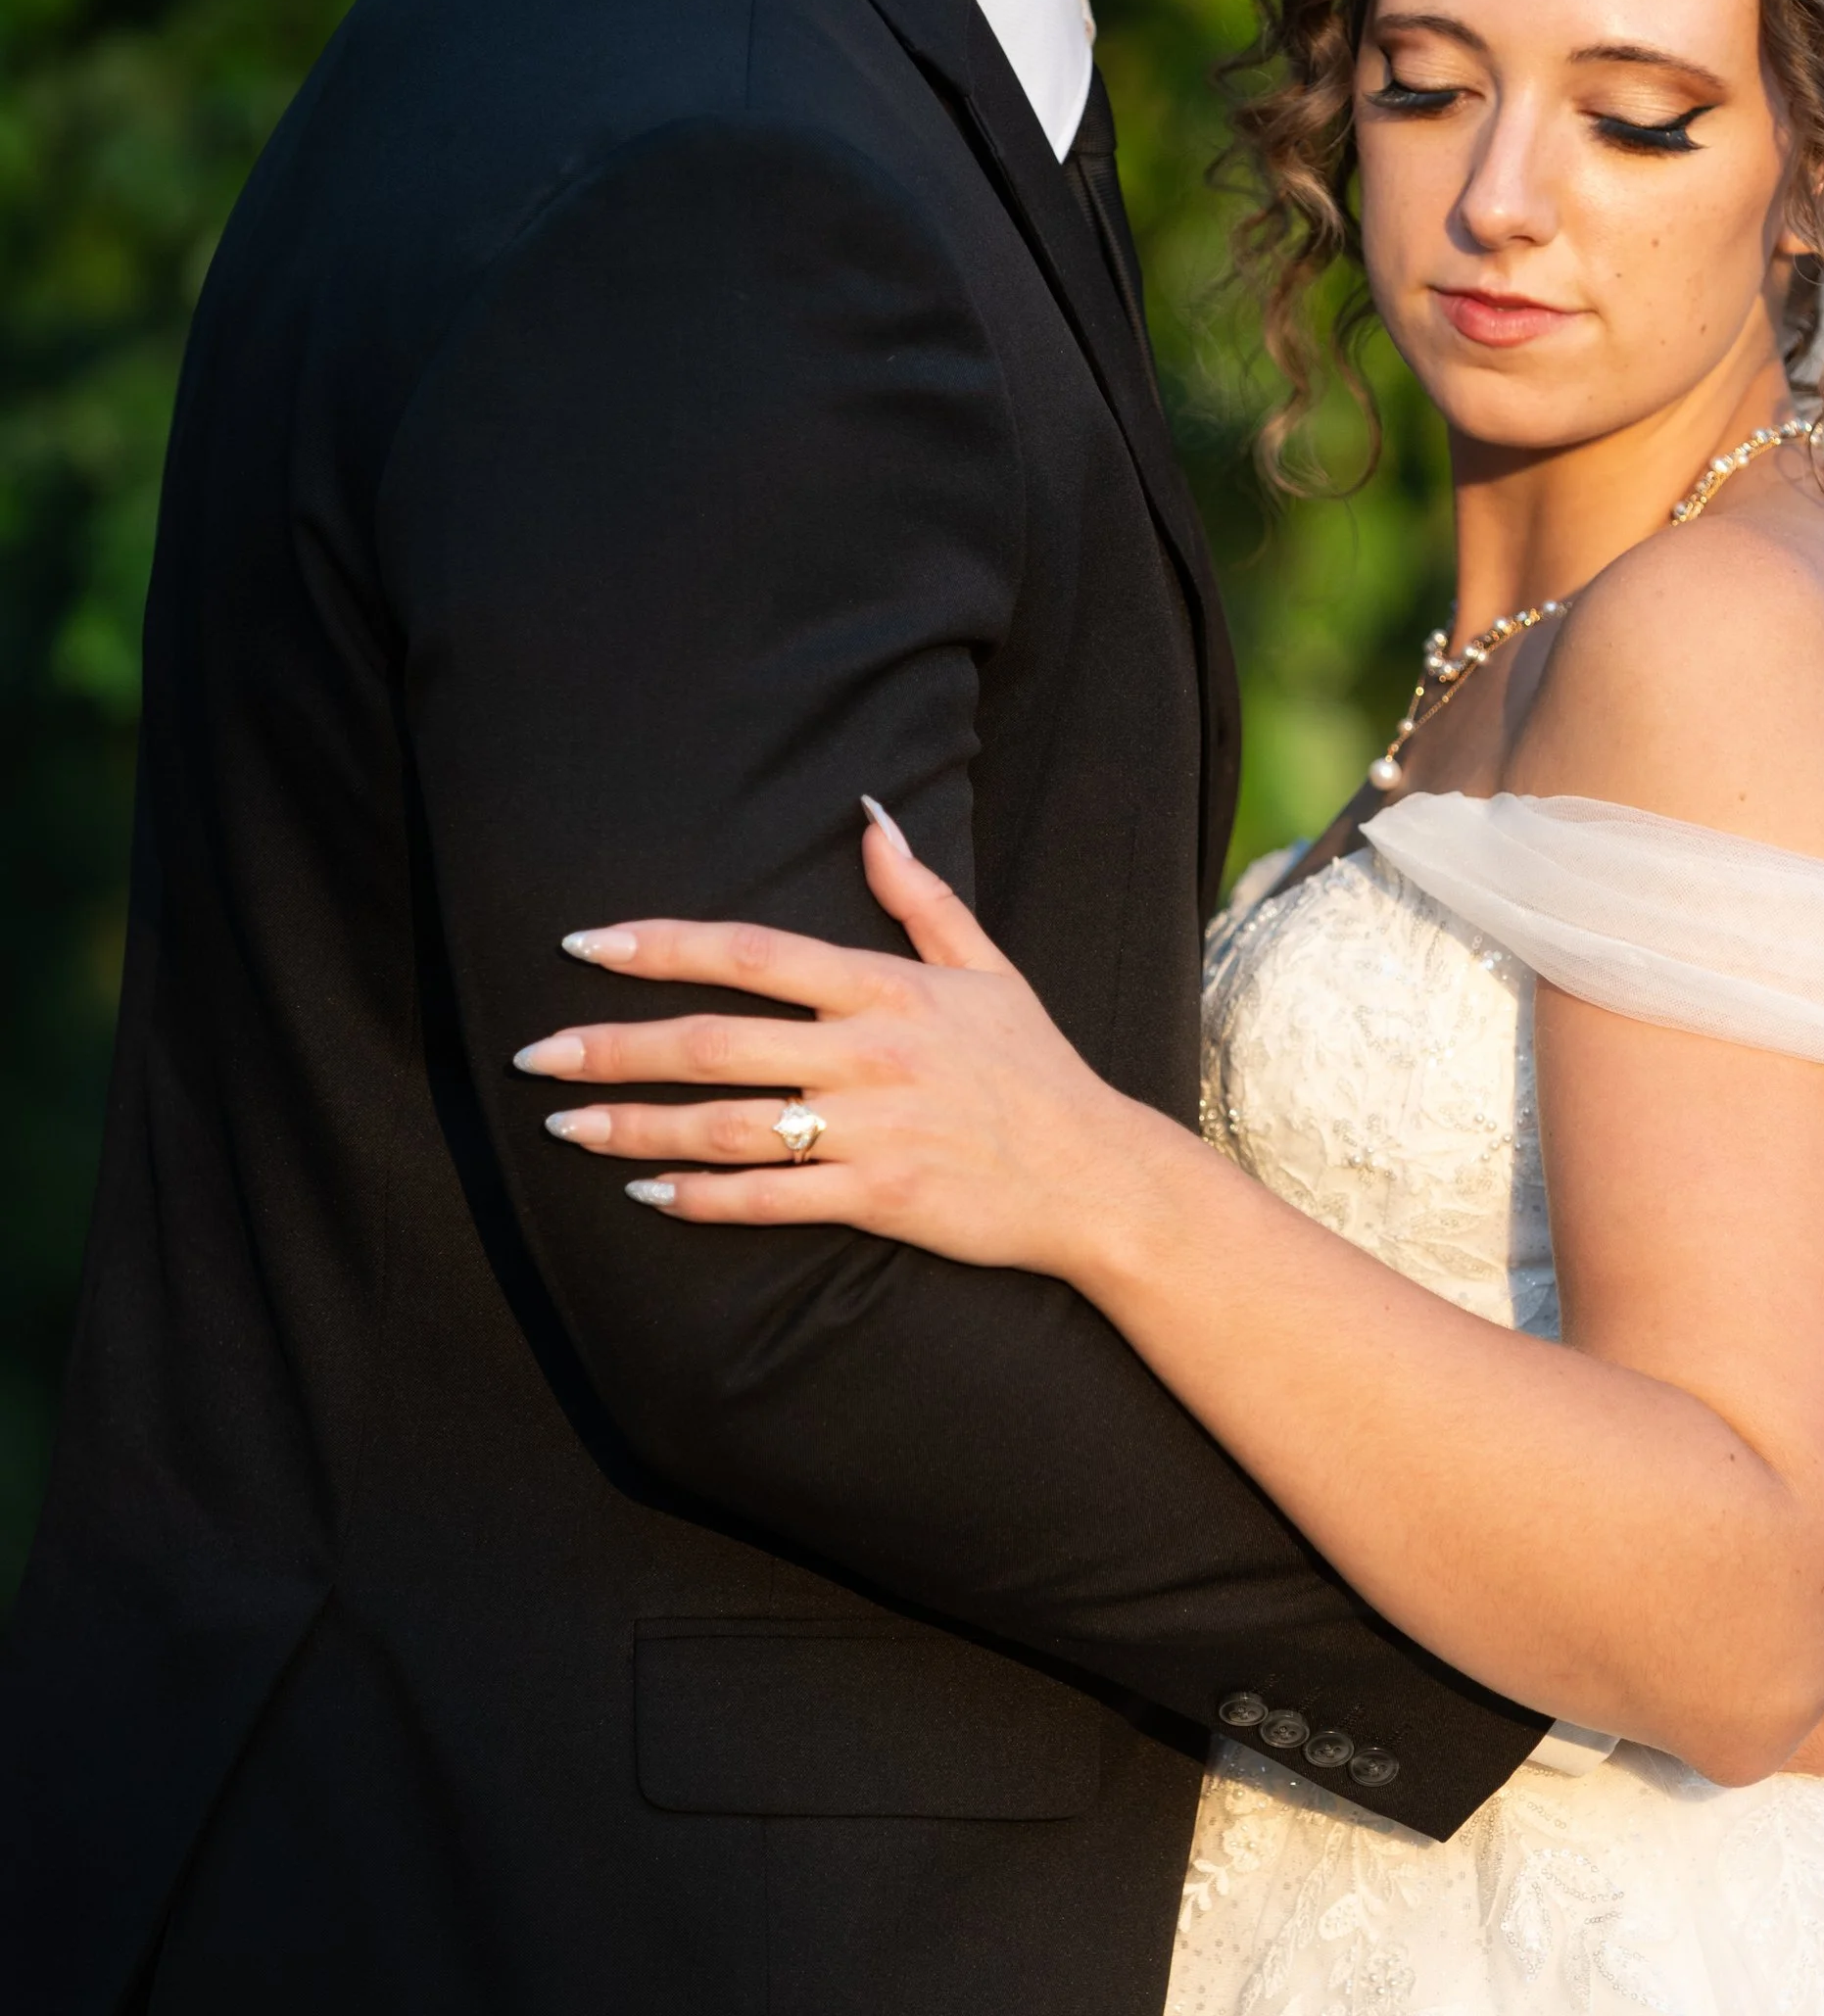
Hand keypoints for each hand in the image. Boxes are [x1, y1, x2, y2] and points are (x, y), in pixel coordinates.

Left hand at [511, 808, 1168, 1280]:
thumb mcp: (988, 967)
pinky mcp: (881, 1198)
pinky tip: (648, 1194)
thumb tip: (871, 816)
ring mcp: (872, 1129)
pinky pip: (772, 1199)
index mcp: (886, 987)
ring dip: (636, 1126)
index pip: (750, 953)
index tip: (585, 944)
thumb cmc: (1036, 1069)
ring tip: (567, 1125)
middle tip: (535, 1054)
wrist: (1097, 1175)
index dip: (661, 946)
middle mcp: (869, 1053)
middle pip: (714, 1041)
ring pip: (727, 1124)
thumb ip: (919, 896)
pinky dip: (703, 1198)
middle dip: (613, 1045)